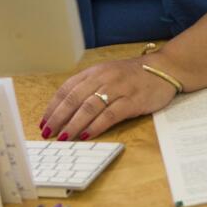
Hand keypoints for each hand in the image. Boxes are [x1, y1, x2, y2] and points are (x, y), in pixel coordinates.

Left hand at [40, 58, 176, 141]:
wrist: (163, 69)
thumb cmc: (132, 75)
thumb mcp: (107, 74)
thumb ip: (89, 87)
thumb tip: (65, 110)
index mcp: (94, 72)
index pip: (67, 88)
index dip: (53, 106)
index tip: (43, 122)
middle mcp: (103, 78)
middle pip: (74, 98)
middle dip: (58, 117)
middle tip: (48, 133)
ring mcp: (118, 89)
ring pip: (89, 107)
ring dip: (73, 124)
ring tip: (63, 137)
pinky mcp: (132, 101)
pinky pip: (110, 114)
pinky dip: (96, 126)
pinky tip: (87, 135)